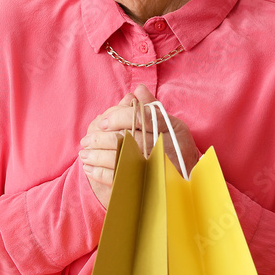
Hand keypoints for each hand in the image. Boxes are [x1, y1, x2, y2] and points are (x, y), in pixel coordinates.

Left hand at [79, 86, 199, 207]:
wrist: (190, 180)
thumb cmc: (175, 148)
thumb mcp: (169, 125)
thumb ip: (151, 108)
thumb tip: (137, 89)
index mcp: (170, 128)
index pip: (140, 117)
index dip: (118, 118)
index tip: (101, 123)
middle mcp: (166, 146)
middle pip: (128, 139)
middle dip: (102, 140)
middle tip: (85, 141)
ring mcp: (158, 166)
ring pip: (121, 159)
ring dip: (98, 157)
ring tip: (84, 155)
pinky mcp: (149, 184)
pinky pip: (121, 178)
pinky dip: (102, 174)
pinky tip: (90, 170)